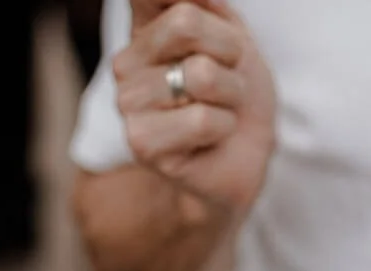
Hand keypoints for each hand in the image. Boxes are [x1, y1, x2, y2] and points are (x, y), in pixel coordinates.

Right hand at [117, 0, 275, 216]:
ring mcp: (127, 103)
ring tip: (221, 109)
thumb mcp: (231, 32)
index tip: (209, 9)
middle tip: (227, 79)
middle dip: (229, 51)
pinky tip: (212, 137)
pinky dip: (223, 127)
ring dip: (230, 94)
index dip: (197, 6)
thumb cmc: (237, 91)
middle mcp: (125, 61)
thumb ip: (207, 3)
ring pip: (200, 74)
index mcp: (143, 28)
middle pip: (185, 21)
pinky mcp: (141, 143)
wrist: (245, 154)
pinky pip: (201, 119)